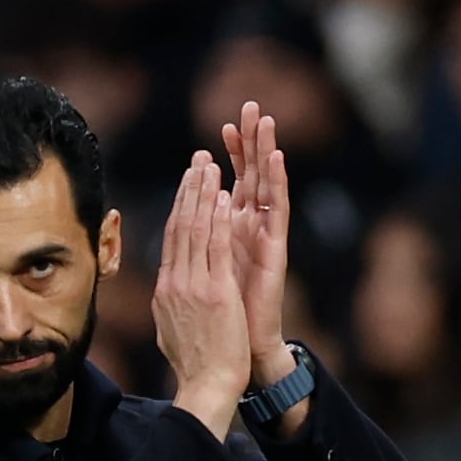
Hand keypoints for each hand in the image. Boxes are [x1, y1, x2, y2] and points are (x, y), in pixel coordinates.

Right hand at [154, 155, 252, 440]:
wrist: (206, 388)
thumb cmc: (195, 365)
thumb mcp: (171, 329)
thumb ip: (169, 305)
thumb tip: (163, 293)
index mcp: (166, 290)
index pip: (172, 239)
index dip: (179, 207)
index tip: (187, 183)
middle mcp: (176, 282)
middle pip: (180, 226)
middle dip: (190, 189)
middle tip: (198, 160)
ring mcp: (194, 286)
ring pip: (196, 230)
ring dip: (203, 194)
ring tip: (209, 166)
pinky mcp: (216, 292)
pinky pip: (216, 247)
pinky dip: (218, 219)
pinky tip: (222, 196)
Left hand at [220, 102, 294, 385]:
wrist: (241, 352)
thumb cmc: (221, 320)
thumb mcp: (197, 279)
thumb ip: (194, 252)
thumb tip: (183, 231)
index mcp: (229, 234)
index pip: (227, 187)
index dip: (223, 161)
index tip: (217, 132)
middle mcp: (249, 230)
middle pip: (250, 176)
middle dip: (249, 143)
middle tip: (250, 108)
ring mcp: (264, 236)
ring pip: (266, 184)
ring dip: (265, 150)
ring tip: (265, 120)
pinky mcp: (275, 247)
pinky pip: (277, 208)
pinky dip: (278, 180)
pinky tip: (277, 157)